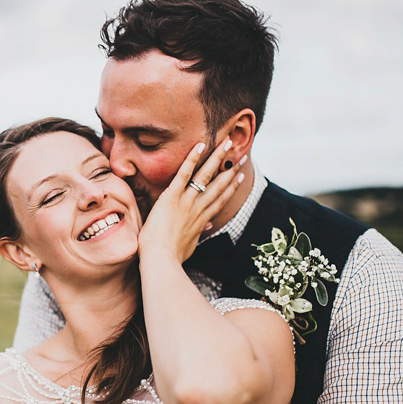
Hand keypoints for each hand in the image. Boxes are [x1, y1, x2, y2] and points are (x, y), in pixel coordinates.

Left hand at [138, 139, 244, 263]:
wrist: (160, 259)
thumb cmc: (170, 257)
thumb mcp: (189, 247)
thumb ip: (198, 234)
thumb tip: (207, 227)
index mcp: (201, 221)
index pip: (219, 200)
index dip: (231, 187)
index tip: (239, 176)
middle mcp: (198, 209)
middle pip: (219, 185)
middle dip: (231, 169)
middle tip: (242, 156)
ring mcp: (186, 202)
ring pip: (206, 175)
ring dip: (218, 158)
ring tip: (228, 143)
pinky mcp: (172, 197)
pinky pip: (183, 174)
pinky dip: (191, 159)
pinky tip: (200, 145)